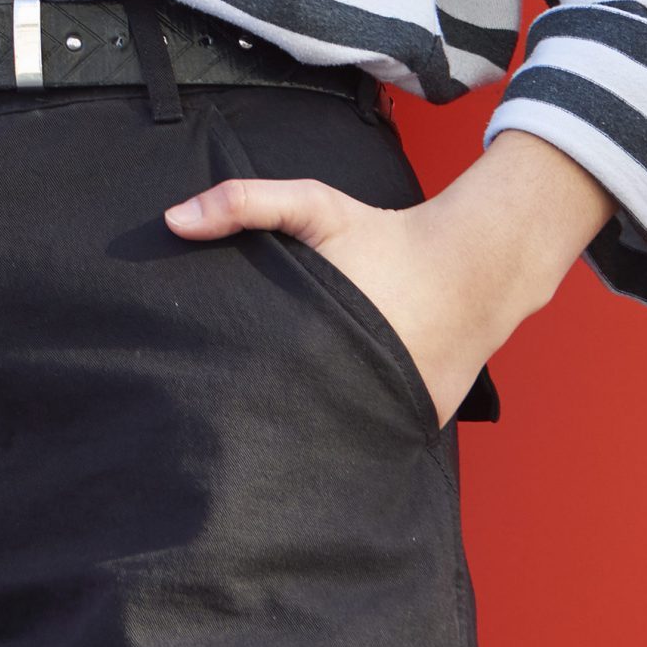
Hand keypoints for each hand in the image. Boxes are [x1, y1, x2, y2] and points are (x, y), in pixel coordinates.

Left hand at [162, 131, 606, 429]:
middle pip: (282, 415)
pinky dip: (341, 441)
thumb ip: (245, 203)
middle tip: (214, 417)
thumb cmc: (384, 236)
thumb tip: (173, 220)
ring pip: (322, 438)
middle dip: (252, 417)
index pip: (252, 376)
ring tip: (258, 442)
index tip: (193, 382)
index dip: (221, 382)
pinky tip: (314, 444)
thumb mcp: (315, 206)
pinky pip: (363, 442)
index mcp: (317, 334)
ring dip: (295, 438)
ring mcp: (384, 412)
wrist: (474, 267)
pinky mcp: (411, 427)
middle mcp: (352, 381)